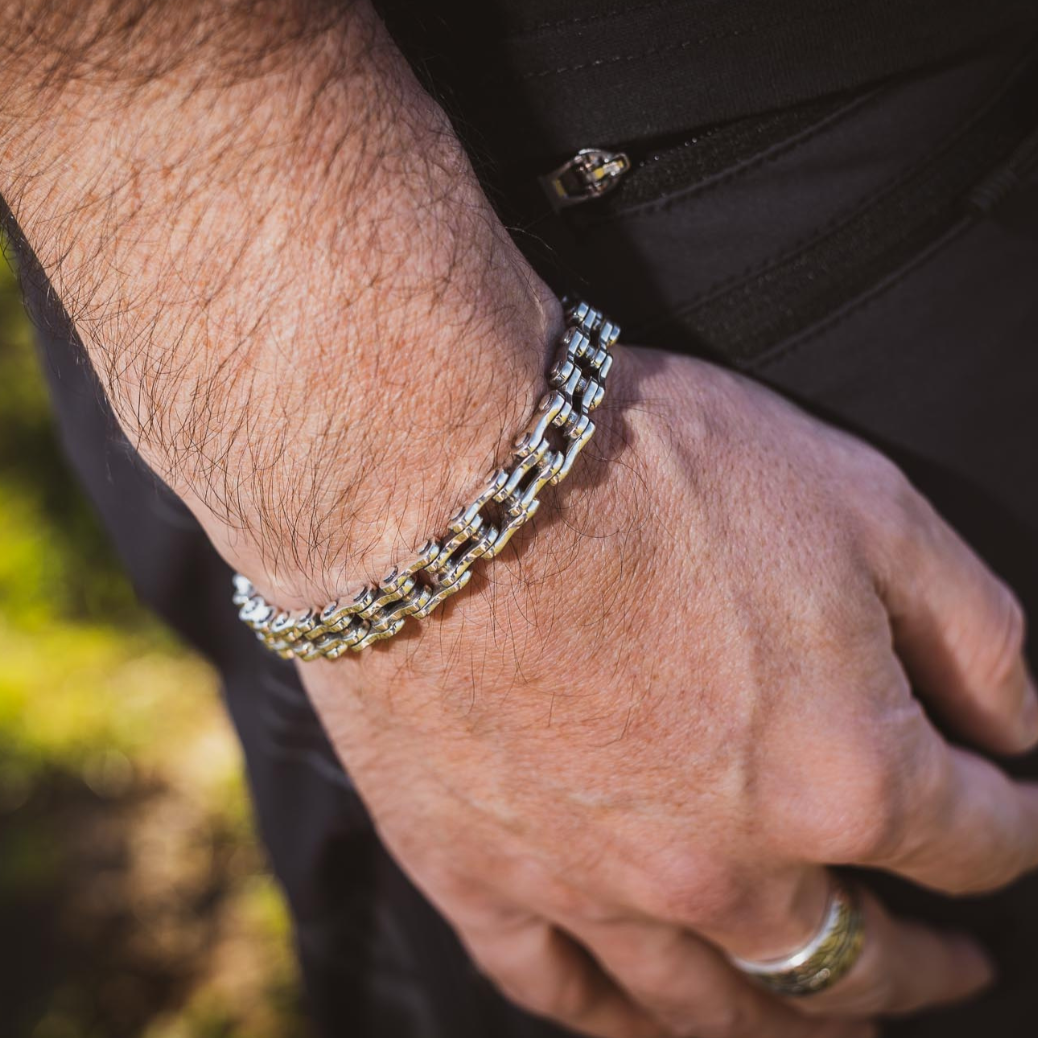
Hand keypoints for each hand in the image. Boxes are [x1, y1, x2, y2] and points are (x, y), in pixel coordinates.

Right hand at [300, 345, 1037, 1037]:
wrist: (438, 477)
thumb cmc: (649, 469)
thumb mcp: (866, 503)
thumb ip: (977, 633)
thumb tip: (1020, 729)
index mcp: (843, 777)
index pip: (980, 842)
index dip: (1016, 830)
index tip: (1016, 815)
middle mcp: (729, 867)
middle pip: (857, 962)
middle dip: (922, 966)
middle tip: (946, 965)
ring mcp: (595, 889)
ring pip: (715, 1008)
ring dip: (791, 1023)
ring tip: (821, 1020)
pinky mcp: (480, 878)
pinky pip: (562, 989)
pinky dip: (620, 1014)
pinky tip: (643, 1010)